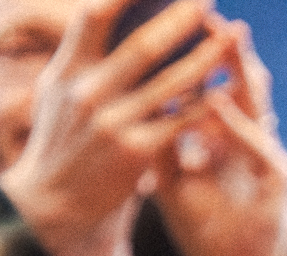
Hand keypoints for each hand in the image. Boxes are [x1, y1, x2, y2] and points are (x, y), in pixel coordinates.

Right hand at [0, 0, 235, 255]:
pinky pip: (182, 120)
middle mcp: (87, 92)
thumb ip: (80, 57)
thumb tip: (102, 11)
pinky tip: (229, 84)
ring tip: (234, 34)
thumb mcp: (57, 93)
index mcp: (66, 71)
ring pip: (172, 82)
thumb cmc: (61, 142)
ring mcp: (113, 123)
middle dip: (180, 16)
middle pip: (143, 44)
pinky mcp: (137, 153)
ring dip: (208, 55)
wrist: (53, 205)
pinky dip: (208, 100)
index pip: (94, 17)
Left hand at [150, 19, 286, 255]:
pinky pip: (260, 147)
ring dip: (239, 73)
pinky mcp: (279, 180)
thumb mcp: (168, 177)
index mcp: (222, 135)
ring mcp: (266, 156)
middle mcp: (248, 138)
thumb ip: (153, 139)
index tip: (165, 22)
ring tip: (224, 38)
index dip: (190, 53)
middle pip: (235, 82)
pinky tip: (218, 104)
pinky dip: (238, 126)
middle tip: (201, 12)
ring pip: (257, 104)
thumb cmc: (204, 225)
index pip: (207, 83)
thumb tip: (125, 102)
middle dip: (219, 46)